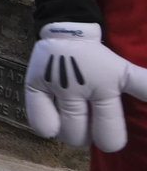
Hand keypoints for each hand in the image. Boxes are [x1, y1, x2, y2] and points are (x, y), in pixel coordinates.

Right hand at [24, 22, 146, 151]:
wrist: (67, 31)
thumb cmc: (97, 57)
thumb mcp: (124, 72)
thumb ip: (144, 86)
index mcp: (105, 88)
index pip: (108, 133)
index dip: (110, 140)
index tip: (108, 136)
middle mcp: (78, 90)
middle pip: (80, 136)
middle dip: (86, 136)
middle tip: (87, 124)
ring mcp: (55, 89)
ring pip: (62, 131)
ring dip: (69, 132)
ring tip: (71, 120)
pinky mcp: (34, 86)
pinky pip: (39, 120)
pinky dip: (47, 127)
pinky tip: (53, 123)